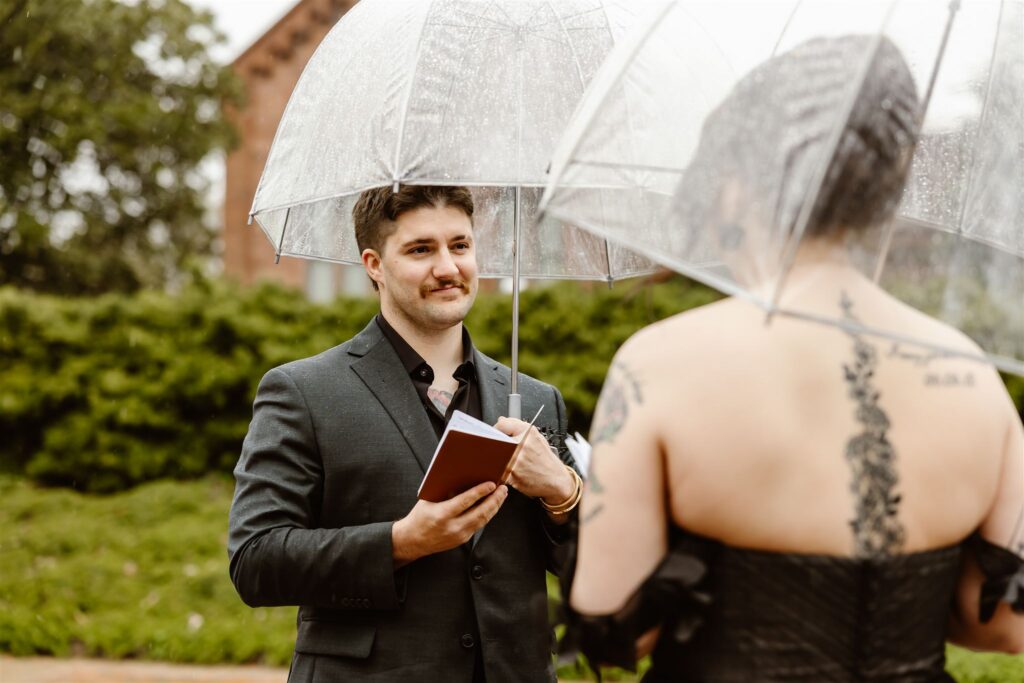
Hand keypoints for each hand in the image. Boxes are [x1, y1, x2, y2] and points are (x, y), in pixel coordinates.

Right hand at [392, 482, 507, 566]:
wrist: (413, 541)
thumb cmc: (420, 516)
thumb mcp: (429, 500)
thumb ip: (445, 491)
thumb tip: (465, 477)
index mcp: (442, 514)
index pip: (465, 501)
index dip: (480, 492)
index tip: (491, 484)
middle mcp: (452, 527)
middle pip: (479, 513)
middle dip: (494, 500)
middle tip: (503, 489)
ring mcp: (459, 536)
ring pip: (483, 520)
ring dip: (494, 507)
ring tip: (501, 495)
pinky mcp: (463, 540)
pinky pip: (479, 525)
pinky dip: (488, 514)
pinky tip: (493, 506)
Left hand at [494, 417, 573, 503]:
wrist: (556, 480)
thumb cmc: (546, 460)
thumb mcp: (537, 438)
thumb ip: (517, 427)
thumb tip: (501, 420)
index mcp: (528, 433)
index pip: (502, 424)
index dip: (497, 428)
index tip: (496, 433)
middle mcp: (522, 445)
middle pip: (496, 440)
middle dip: (495, 443)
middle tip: (501, 447)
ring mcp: (516, 460)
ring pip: (495, 455)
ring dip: (496, 457)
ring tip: (507, 459)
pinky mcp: (511, 475)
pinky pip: (498, 469)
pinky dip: (500, 469)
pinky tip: (509, 469)